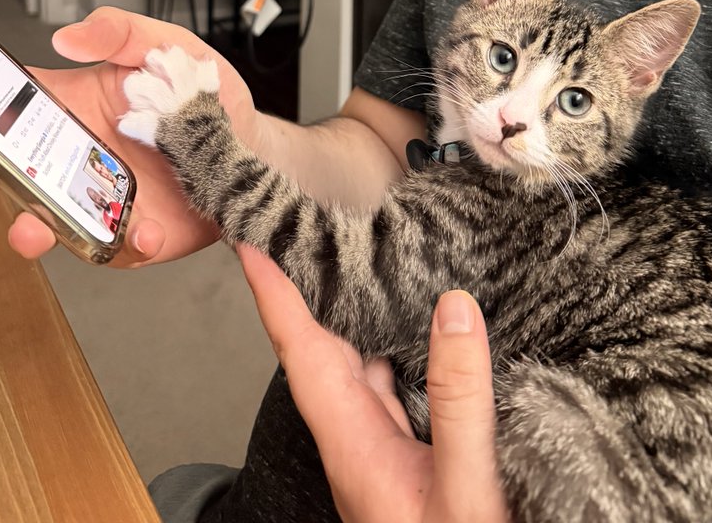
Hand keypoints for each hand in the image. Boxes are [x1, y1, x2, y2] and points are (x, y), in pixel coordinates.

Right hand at [0, 8, 254, 266]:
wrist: (251, 140)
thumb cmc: (204, 92)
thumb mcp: (169, 45)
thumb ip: (122, 32)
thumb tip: (70, 36)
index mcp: (77, 106)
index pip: (12, 108)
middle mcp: (81, 155)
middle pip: (15, 168)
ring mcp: (104, 197)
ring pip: (53, 218)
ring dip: (36, 226)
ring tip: (36, 227)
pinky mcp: (137, 232)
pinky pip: (118, 246)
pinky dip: (126, 243)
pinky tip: (141, 230)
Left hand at [239, 247, 509, 522]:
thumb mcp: (465, 487)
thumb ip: (458, 401)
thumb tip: (453, 308)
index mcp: (351, 445)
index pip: (300, 352)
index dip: (272, 294)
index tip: (246, 242)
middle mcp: (358, 440)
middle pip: (322, 348)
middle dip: (309, 285)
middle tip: (305, 225)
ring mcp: (384, 448)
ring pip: (360, 362)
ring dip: (357, 308)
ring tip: (361, 252)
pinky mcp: (413, 454)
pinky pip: (396, 381)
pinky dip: (400, 338)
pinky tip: (421, 318)